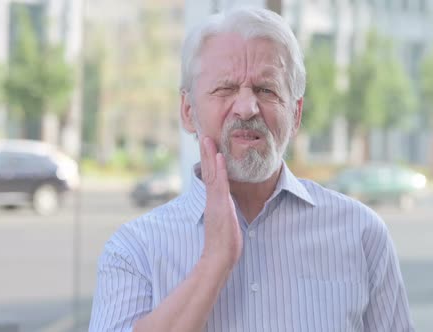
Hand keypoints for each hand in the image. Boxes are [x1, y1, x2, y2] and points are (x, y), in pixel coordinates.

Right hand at [199, 136, 242, 269]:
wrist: (218, 259)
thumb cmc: (224, 245)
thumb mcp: (226, 225)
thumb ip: (226, 216)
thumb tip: (228, 213)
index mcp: (214, 203)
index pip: (211, 178)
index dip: (209, 163)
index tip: (208, 148)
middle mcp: (212, 200)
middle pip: (208, 172)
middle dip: (206, 154)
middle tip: (204, 136)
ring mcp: (215, 202)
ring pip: (212, 174)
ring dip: (210, 156)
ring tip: (208, 139)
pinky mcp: (219, 205)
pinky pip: (219, 183)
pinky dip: (219, 169)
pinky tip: (219, 156)